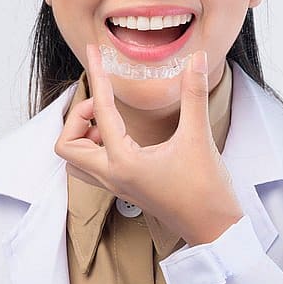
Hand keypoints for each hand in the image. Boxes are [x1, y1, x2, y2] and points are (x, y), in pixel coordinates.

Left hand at [54, 44, 243, 245]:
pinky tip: (120, 136)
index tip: (93, 53)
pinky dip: (93, 149)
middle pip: (67, 145)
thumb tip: (197, 59)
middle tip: (103, 103)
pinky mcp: (124, 189)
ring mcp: (116, 186)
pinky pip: (91, 168)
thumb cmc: (207, 190)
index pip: (100, 111)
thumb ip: (194, 94)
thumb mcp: (200, 137)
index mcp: (124, 162)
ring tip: (108, 121)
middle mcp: (113, 176)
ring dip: (81, 137)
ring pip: (74, 161)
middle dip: (77, 118)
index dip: (97, 76)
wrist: (215, 230)